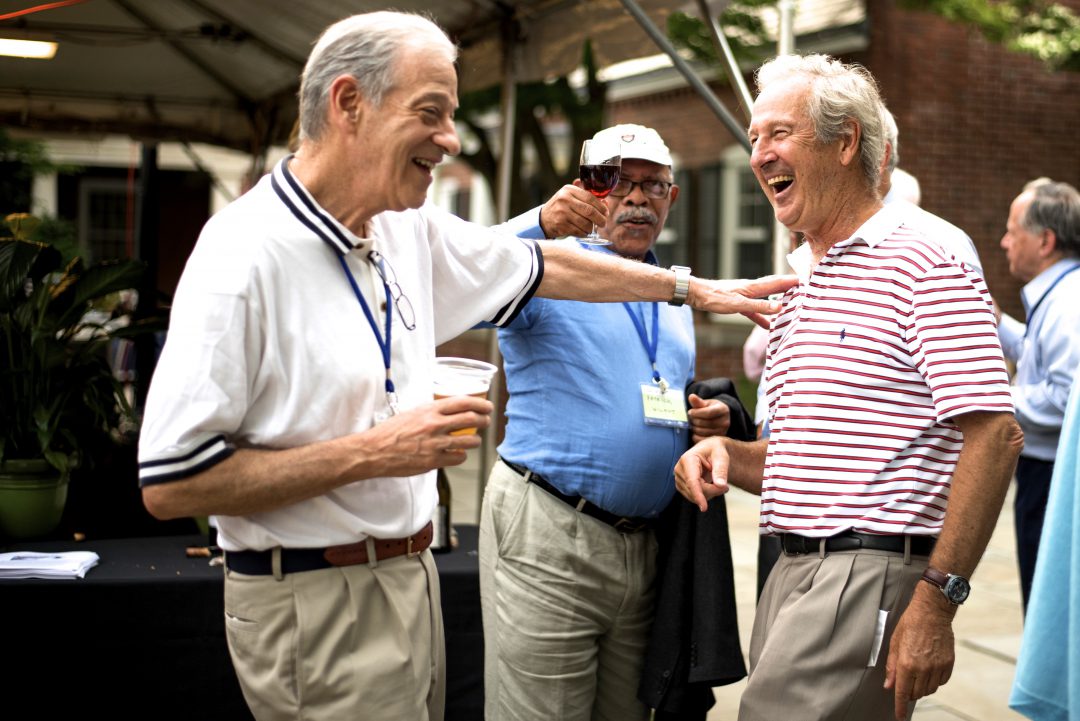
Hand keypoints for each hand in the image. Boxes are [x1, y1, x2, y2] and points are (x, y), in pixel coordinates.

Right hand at [362, 395, 492, 475]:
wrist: (375, 450)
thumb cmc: (391, 432)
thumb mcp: (412, 413)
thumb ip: (431, 412)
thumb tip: (449, 411)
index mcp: (429, 410)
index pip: (463, 402)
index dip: (480, 403)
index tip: (488, 406)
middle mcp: (435, 424)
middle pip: (471, 419)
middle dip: (484, 420)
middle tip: (486, 421)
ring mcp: (435, 444)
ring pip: (469, 440)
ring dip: (476, 440)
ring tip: (475, 440)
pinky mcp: (433, 461)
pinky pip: (458, 457)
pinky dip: (461, 455)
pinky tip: (458, 454)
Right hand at [539, 184, 607, 237]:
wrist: (543, 219)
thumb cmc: (561, 207)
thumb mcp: (571, 197)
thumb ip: (587, 198)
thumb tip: (605, 203)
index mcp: (569, 190)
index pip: (590, 197)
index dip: (601, 207)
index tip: (606, 213)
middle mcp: (565, 200)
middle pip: (589, 211)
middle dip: (600, 219)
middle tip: (603, 223)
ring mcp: (562, 213)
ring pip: (585, 223)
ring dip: (591, 228)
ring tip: (592, 228)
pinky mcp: (560, 225)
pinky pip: (578, 231)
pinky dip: (584, 233)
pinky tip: (583, 232)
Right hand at [674, 437, 730, 511]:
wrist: (710, 450)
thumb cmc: (716, 451)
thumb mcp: (722, 456)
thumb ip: (721, 470)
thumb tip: (720, 485)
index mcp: (687, 459)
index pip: (692, 481)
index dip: (698, 495)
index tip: (704, 508)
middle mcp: (679, 469)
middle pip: (695, 490)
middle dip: (712, 491)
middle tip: (726, 487)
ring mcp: (678, 478)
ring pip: (694, 496)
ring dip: (709, 494)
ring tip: (719, 484)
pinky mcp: (681, 486)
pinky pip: (693, 497)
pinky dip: (704, 495)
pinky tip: (710, 486)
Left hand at [687, 394, 730, 443]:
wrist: (718, 418)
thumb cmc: (710, 409)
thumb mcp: (706, 403)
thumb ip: (698, 401)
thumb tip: (691, 396)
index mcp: (723, 410)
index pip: (708, 413)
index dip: (696, 413)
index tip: (690, 411)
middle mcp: (725, 422)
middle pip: (704, 423)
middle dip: (694, 420)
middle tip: (691, 418)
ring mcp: (722, 432)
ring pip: (702, 431)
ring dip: (694, 428)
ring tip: (693, 424)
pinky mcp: (717, 440)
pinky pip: (702, 440)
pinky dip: (695, 436)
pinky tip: (695, 431)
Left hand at [689, 274, 796, 316]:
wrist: (697, 295)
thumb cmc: (715, 297)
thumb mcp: (739, 304)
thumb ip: (759, 306)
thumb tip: (780, 306)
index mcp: (753, 287)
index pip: (778, 282)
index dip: (792, 281)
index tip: (808, 280)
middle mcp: (751, 289)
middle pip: (774, 287)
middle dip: (789, 288)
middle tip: (804, 289)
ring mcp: (745, 296)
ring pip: (766, 299)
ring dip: (778, 302)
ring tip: (791, 307)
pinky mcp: (738, 303)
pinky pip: (754, 310)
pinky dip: (762, 316)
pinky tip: (767, 325)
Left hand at [884, 589, 955, 719]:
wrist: (932, 612)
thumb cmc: (910, 624)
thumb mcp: (894, 643)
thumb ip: (891, 666)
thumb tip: (889, 685)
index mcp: (907, 663)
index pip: (902, 692)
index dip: (899, 706)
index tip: (899, 716)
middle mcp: (923, 668)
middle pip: (916, 693)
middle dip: (909, 693)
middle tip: (905, 685)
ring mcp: (937, 666)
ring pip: (929, 690)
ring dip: (921, 688)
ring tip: (916, 676)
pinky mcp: (948, 663)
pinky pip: (941, 682)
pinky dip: (934, 681)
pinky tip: (929, 672)